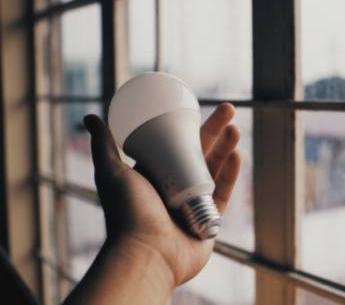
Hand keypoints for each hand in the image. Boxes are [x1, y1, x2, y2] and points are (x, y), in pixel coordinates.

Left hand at [83, 103, 239, 288]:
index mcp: (155, 177)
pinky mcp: (209, 220)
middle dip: (215, 131)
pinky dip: (231, 175)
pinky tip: (237, 155)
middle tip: (227, 109)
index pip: (175, 145)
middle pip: (200, 153)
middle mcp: (175, 189)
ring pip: (214, 170)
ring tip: (234, 128)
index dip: (189, 126)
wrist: (146, 254)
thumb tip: (90, 116)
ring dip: (226, 148)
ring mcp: (193, 205)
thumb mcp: (111, 172)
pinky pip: (223, 194)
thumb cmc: (127, 213)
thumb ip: (103, 144)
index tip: (198, 108)